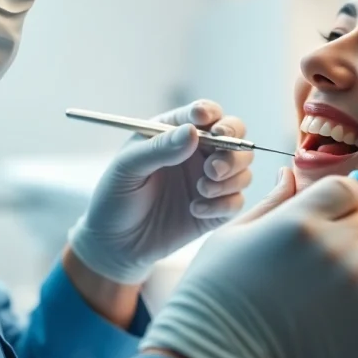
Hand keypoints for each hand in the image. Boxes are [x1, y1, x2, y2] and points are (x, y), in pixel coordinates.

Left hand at [68, 100, 253, 284]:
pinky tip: (195, 210)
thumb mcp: (128, 168)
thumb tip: (192, 132)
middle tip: (212, 165)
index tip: (202, 121)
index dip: (210, 113)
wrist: (114, 244)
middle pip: (236, 135)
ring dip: (230, 176)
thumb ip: (159, 148)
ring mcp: (209, 180)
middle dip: (233, 145)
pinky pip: (237, 200)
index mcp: (175, 133)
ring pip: (243, 167)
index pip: (205, 113)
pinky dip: (223, 204)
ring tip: (201, 189)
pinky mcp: (216, 209)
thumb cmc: (115, 198)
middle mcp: (198, 153)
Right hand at [139, 174, 357, 357]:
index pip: (349, 191)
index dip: (336, 211)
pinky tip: (353, 334)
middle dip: (354, 246)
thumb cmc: (215, 306)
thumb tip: (292, 173)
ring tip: (341, 306)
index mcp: (304, 223)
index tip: (321, 235)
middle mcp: (346, 252)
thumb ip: (272, 204)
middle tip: (322, 279)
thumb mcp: (231, 241)